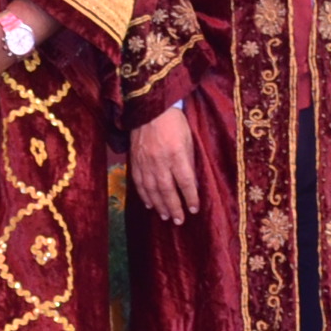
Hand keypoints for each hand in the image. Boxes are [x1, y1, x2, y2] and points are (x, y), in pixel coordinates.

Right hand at [129, 108, 201, 223]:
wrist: (149, 109)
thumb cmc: (174, 123)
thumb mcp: (189, 139)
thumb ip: (189, 161)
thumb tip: (191, 183)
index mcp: (176, 154)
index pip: (185, 182)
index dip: (190, 197)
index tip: (194, 209)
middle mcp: (160, 161)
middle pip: (167, 190)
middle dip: (174, 207)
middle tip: (179, 221)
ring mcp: (145, 162)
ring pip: (152, 189)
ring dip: (159, 205)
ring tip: (166, 217)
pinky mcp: (135, 160)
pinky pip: (139, 182)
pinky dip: (144, 195)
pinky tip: (150, 205)